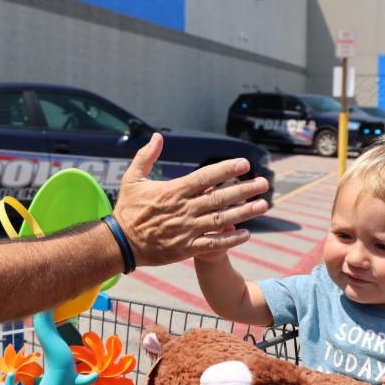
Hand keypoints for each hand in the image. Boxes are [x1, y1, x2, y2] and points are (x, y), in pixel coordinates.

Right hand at [113, 133, 268, 266]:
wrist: (121, 244)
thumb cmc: (127, 210)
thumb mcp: (132, 179)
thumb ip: (146, 156)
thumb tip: (158, 136)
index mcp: (173, 191)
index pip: (205, 177)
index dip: (226, 170)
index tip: (244, 163)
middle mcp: (184, 210)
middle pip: (219, 198)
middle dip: (244, 190)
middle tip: (264, 183)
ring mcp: (186, 230)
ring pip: (221, 220)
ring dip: (244, 213)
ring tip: (263, 205)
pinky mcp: (185, 248)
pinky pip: (213, 243)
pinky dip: (230, 239)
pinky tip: (246, 234)